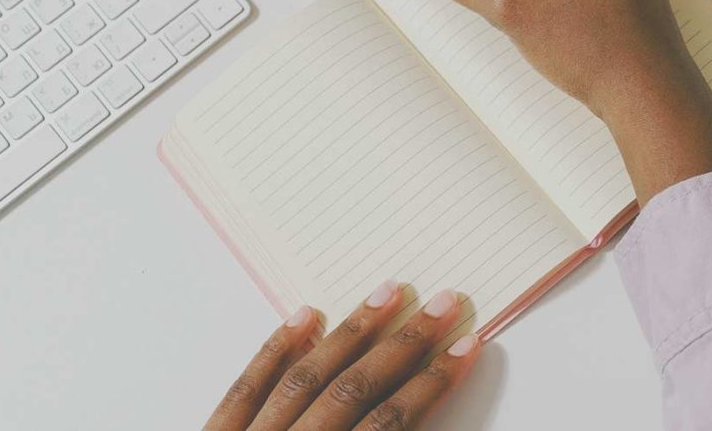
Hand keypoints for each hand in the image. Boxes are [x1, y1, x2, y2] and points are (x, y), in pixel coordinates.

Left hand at [206, 283, 478, 429]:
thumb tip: (417, 420)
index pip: (391, 425)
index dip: (433, 383)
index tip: (467, 346)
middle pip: (354, 391)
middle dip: (404, 343)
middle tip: (443, 303)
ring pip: (304, 379)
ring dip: (350, 333)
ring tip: (386, 293)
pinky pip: (244, 390)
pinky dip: (274, 350)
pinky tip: (304, 317)